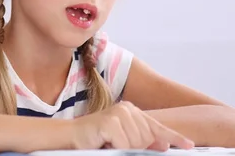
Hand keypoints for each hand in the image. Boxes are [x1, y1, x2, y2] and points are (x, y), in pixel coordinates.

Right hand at [71, 101, 194, 149]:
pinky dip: (115, 149)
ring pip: (137, 144)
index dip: (173, 137)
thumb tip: (163, 145)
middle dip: (136, 149)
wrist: (70, 136)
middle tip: (115, 145)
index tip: (188, 145)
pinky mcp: (110, 122)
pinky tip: (104, 143)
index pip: (156, 126)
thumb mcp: (122, 140)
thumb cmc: (95, 139)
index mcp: (131, 110)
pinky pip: (124, 146)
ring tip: (108, 144)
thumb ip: (142, 140)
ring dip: (123, 149)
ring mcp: (118, 114)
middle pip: (147, 139)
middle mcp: (126, 108)